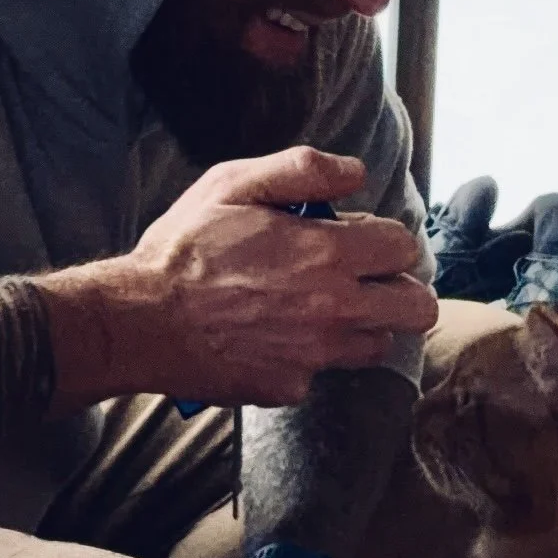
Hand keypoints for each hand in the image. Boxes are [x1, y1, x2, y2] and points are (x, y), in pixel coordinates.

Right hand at [43, 147, 436, 409]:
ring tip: (321, 309)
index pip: (404, 248)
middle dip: (401, 289)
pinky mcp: (290, 387)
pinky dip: (308, 356)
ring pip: (379, 345)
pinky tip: (274, 337)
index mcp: (328, 253)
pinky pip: (322, 373)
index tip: (359, 239)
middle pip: (417, 308)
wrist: (140, 321)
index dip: (385, 239)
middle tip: (367, 280)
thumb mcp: (233, 183)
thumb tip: (357, 172)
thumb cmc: (184, 249)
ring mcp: (316, 354)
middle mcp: (335, 308)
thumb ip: (303, 169)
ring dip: (363, 325)